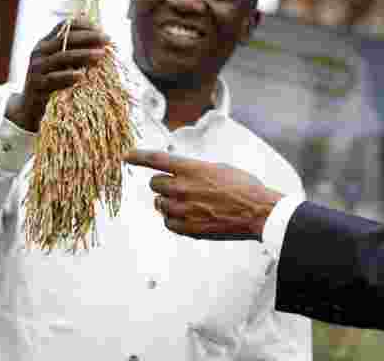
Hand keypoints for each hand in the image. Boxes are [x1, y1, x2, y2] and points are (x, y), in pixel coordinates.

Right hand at [5, 17, 109, 131]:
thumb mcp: (62, 65)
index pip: (63, 26)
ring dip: (83, 55)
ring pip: (61, 57)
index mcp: (45, 43)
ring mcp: (36, 68)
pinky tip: (81, 76)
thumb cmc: (52, 82)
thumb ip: (77, 53)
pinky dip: (68, 76)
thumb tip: (103, 45)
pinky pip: (53, 79)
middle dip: (88, 37)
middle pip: (64, 39)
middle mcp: (39, 52)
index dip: (83, 25)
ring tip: (100, 55)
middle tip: (107, 39)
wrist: (29, 106)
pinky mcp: (36, 85)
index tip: (101, 28)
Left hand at [125, 149, 283, 240]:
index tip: (127, 156)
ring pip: (159, 204)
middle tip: (176, 186)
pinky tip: (189, 216)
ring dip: (168, 201)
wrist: (257, 212)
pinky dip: (174, 218)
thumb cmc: (243, 188)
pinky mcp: (187, 228)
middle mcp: (183, 188)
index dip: (138, 156)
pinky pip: (168, 222)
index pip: (156, 159)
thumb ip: (196, 170)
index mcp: (192, 169)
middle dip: (162, 184)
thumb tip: (182, 173)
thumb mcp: (219, 168)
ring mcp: (184, 209)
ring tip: (188, 203)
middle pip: (155, 184)